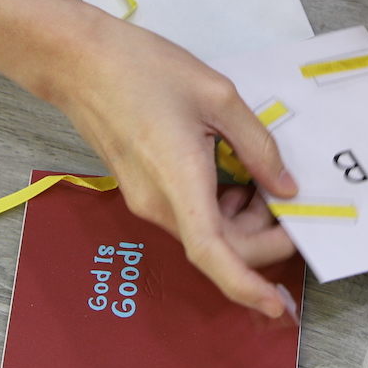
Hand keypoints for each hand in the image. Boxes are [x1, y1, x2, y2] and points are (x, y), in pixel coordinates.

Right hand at [43, 7, 299, 316]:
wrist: (78, 61)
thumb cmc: (140, 68)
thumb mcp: (217, 95)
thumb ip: (257, 146)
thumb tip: (285, 187)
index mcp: (178, 181)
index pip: (213, 254)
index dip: (247, 285)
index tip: (277, 306)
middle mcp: (159, 205)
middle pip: (220, 249)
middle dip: (262, 237)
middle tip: (290, 203)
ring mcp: (147, 201)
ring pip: (207, 234)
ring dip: (242, 220)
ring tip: (259, 175)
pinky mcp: (143, 191)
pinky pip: (191, 216)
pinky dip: (220, 207)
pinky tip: (232, 172)